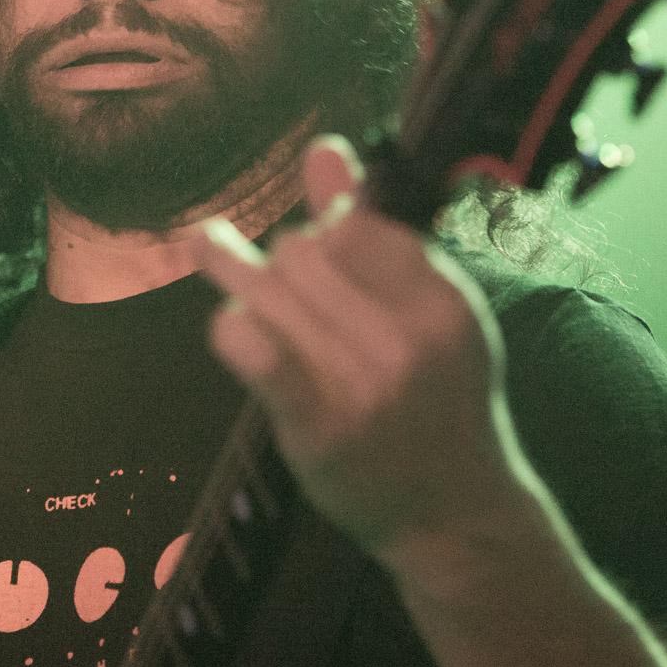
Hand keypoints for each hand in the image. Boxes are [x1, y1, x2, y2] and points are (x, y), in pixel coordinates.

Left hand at [190, 134, 518, 555]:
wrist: (453, 517)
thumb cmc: (437, 398)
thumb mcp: (426, 310)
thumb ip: (374, 228)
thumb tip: (326, 150)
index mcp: (445, 301)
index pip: (356, 224)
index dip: (326, 228)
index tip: (320, 249)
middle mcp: (409, 340)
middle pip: (304, 251)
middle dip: (282, 260)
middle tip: (279, 283)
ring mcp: (364, 387)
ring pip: (270, 290)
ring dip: (242, 283)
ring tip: (213, 253)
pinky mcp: (318, 428)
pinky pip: (252, 348)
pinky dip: (231, 329)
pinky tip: (231, 330)